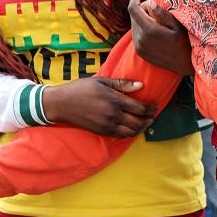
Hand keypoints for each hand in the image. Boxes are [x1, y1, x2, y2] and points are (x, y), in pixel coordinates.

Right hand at [42, 76, 156, 136]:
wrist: (61, 103)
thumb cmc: (81, 88)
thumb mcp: (101, 81)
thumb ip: (122, 84)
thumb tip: (141, 86)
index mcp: (114, 100)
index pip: (140, 108)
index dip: (151, 108)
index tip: (155, 105)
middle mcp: (112, 115)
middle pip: (138, 122)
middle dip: (149, 119)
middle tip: (154, 114)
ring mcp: (107, 125)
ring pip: (131, 132)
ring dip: (142, 128)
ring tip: (146, 122)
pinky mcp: (101, 132)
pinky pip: (121, 136)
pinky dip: (130, 133)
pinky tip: (132, 127)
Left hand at [128, 0, 191, 74]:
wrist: (186, 64)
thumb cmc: (185, 42)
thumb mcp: (177, 25)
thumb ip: (161, 13)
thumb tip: (148, 1)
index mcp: (149, 30)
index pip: (133, 8)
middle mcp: (140, 39)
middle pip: (134, 15)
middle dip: (142, 7)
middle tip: (156, 7)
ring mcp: (139, 47)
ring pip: (134, 25)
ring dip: (142, 18)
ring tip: (158, 20)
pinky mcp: (140, 52)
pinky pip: (136, 34)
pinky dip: (142, 27)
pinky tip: (155, 30)